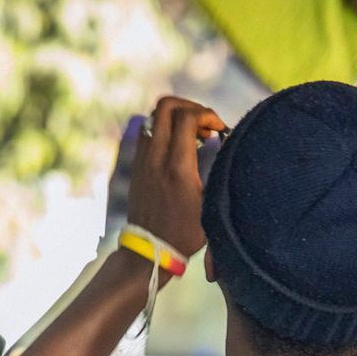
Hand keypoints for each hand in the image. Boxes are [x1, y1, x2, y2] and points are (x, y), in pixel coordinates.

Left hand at [126, 96, 227, 260]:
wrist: (150, 250)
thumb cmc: (185, 233)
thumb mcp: (210, 204)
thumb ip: (215, 170)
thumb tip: (220, 144)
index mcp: (178, 167)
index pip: (187, 117)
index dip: (207, 114)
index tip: (220, 129)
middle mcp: (156, 157)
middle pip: (167, 105)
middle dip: (190, 106)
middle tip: (206, 123)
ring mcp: (143, 159)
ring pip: (155, 115)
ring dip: (177, 117)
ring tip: (194, 134)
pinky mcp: (136, 164)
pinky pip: (149, 130)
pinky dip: (166, 129)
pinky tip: (180, 146)